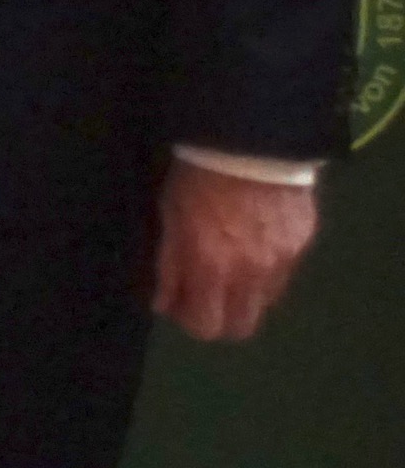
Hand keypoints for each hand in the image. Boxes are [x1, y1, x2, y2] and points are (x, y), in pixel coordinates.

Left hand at [151, 158, 317, 342]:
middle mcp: (251, 272)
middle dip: (219, 317)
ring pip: (264, 303)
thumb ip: (170, 266)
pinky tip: (252, 243)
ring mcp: (283, 260)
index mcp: (211, 265)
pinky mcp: (303, 243)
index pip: (205, 326)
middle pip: (241, 327)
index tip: (177, 303)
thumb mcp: (169, 218)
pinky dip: (265, 270)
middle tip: (202, 294)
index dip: (189, 319)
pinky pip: (283, 274)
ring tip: (227, 265)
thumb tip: (165, 303)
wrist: (249, 139)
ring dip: (243, 295)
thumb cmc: (196, 176)